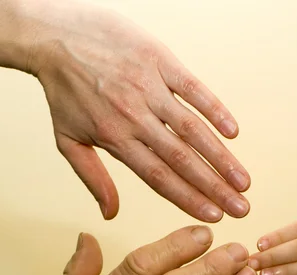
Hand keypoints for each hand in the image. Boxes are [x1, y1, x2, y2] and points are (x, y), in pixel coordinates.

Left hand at [30, 1, 249, 220]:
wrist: (54, 35)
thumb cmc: (63, 91)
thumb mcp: (67, 140)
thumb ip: (92, 178)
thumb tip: (110, 213)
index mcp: (114, 138)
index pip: (159, 177)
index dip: (189, 198)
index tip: (214, 216)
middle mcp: (135, 116)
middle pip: (182, 159)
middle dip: (215, 187)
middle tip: (241, 208)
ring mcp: (149, 87)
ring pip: (192, 128)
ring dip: (221, 156)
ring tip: (243, 180)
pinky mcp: (159, 60)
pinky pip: (192, 87)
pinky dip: (215, 108)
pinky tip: (233, 131)